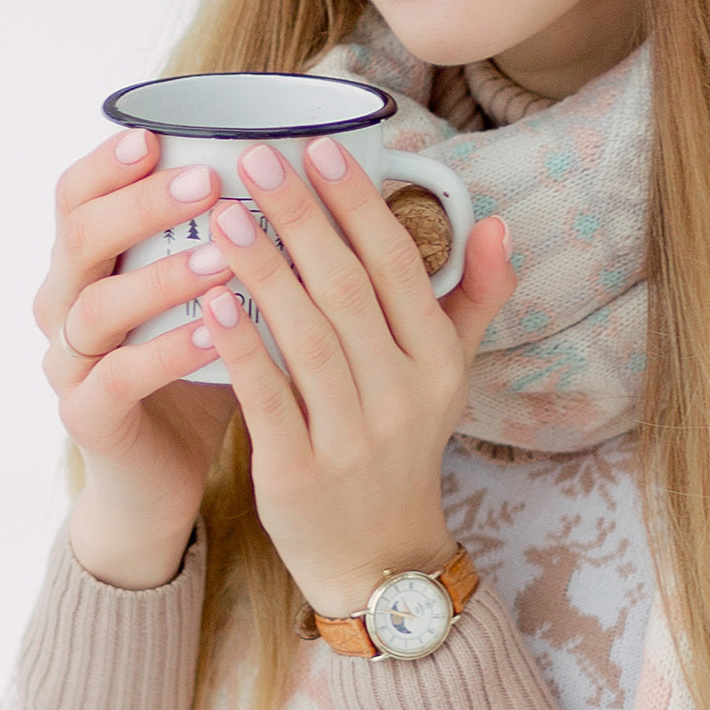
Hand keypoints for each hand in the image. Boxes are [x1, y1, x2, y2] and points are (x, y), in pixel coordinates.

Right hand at [38, 130, 238, 587]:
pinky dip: (167, 352)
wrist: (162, 480)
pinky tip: (215, 333)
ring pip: (96, 307)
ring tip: (223, 258)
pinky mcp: (87, 417)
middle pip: (78, 237)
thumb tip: (311, 167)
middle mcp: (64, 305)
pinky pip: (118, 378)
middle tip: (205, 184)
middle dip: (141, 205)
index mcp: (86, 264)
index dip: (107, 162)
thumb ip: (235, 238)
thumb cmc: (200, 371)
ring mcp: (68, 363)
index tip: (157, 133)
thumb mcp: (213, 295)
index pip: (75, 195)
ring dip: (161, 277)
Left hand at [183, 138, 514, 619]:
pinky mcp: (298, 475)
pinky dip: (240, 348)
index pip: (399, 267)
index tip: (320, 148)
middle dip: (301, 219)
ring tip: (224, 215)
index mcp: (437, 364)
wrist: (378, 560)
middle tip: (256, 158)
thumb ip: (474, 297)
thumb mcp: (449, 375)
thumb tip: (498, 223)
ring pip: (306, 339)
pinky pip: (266, 399)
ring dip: (264, 271)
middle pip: (348, 291)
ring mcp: (351, 439)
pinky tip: (211, 300)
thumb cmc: (402, 446)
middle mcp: (402, 398)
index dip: (360, 206)